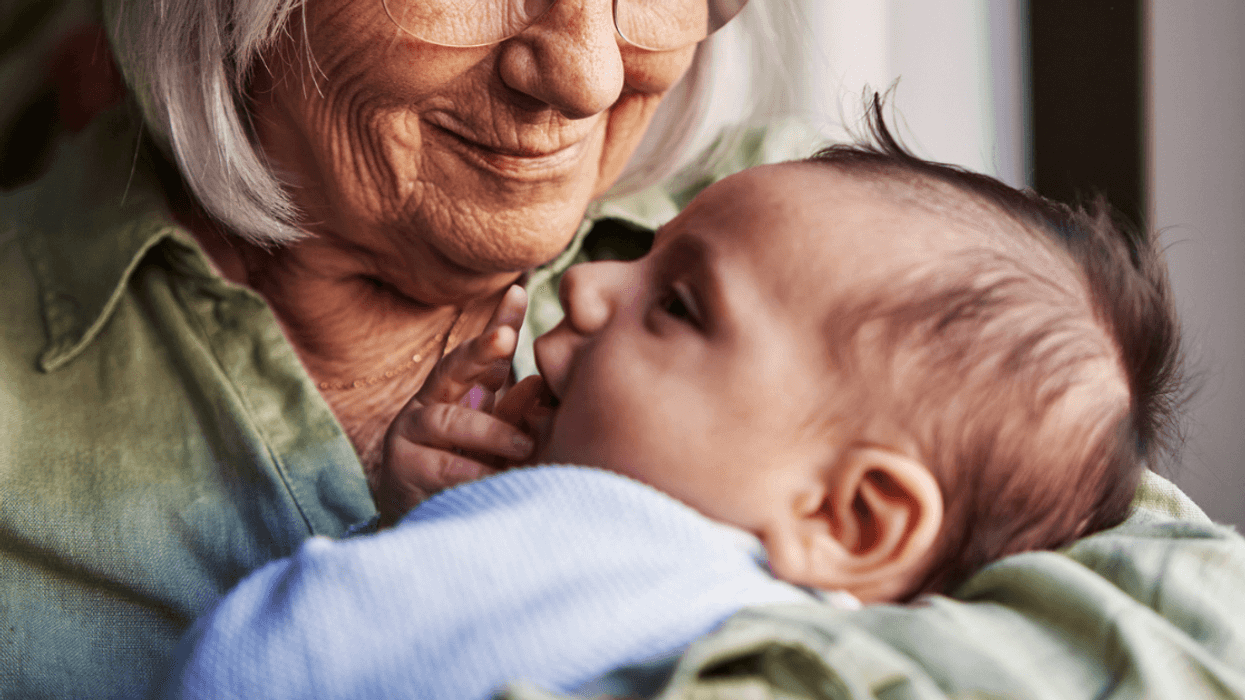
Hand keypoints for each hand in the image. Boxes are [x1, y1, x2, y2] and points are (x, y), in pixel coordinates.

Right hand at [374, 285, 534, 524]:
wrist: (427, 520)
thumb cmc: (472, 471)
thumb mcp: (501, 438)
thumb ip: (517, 410)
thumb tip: (539, 384)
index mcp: (459, 390)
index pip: (482, 351)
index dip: (500, 322)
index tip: (519, 293)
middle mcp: (431, 402)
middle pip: (453, 366)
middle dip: (480, 349)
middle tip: (506, 338)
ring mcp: (412, 432)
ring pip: (449, 420)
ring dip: (490, 432)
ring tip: (524, 447)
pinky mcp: (402, 469)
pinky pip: (440, 466)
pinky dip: (470, 472)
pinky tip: (494, 479)